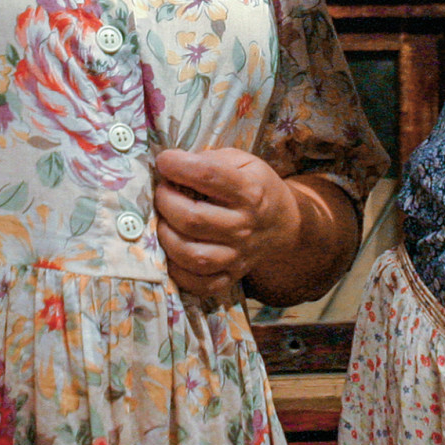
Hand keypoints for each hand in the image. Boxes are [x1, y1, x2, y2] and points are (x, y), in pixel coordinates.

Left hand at [153, 148, 302, 298]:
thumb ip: (210, 160)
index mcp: (250, 191)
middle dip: (166, 201)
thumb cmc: (255, 186)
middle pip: (193, 219)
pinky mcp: (231, 277)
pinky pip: (199, 284)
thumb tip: (172, 166)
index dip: (178, 166)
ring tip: (164, 221)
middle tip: (162, 191)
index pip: (208, 176)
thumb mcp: (243, 162)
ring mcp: (238, 255)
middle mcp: (244, 225)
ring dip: (166, 236)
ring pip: (192, 254)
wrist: (282, 223)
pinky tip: (173, 251)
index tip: (164, 161)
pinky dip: (178, 272)